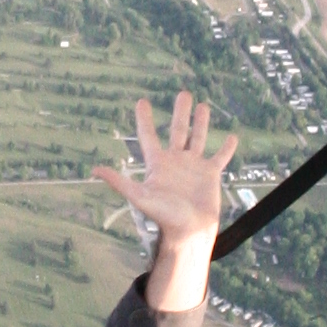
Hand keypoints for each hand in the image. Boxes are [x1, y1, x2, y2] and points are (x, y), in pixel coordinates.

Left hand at [96, 91, 236, 311]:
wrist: (189, 232)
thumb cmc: (164, 217)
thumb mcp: (140, 197)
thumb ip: (120, 182)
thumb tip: (94, 170)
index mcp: (157, 164)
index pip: (149, 136)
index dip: (144, 119)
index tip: (142, 101)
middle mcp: (175, 162)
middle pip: (178, 130)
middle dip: (181, 112)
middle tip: (184, 93)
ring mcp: (194, 167)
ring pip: (198, 139)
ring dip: (201, 123)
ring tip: (204, 106)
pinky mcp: (210, 175)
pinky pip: (219, 157)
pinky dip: (226, 148)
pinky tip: (232, 137)